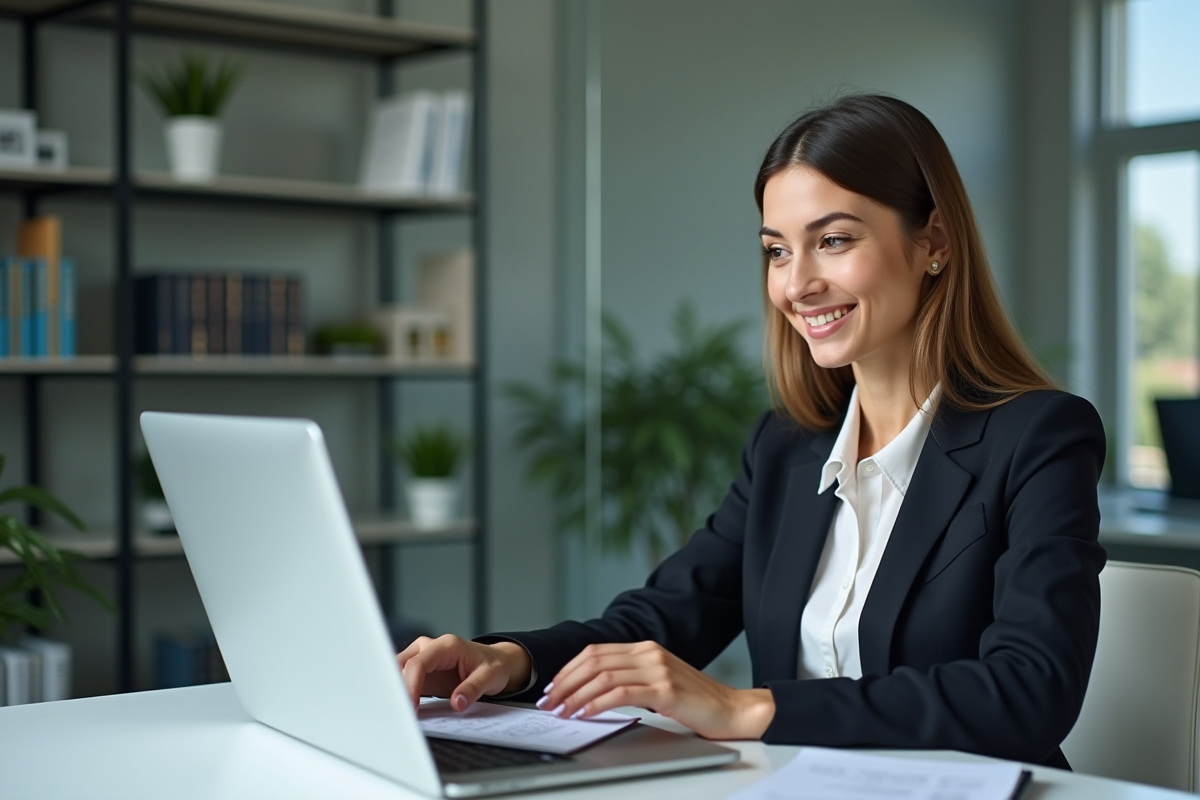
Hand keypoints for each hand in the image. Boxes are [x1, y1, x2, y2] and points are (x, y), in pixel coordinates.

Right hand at [396, 634, 531, 710]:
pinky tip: (402, 709)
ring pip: (398, 672)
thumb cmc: (492, 665)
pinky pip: (403, 681)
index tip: (412, 707)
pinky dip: (401, 694)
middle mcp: (429, 648)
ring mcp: (422, 658)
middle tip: (399, 712)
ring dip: (396, 691)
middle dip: (397, 688)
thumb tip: (457, 703)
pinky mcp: (420, 671)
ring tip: (398, 713)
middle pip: (402, 666)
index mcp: (446, 646)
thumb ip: (473, 689)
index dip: (411, 685)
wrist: (495, 662)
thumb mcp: (490, 677)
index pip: (418, 663)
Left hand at [534, 641, 774, 739]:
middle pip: (594, 661)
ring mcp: (658, 669)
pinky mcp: (665, 689)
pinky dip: (597, 703)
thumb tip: (591, 693)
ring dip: (576, 695)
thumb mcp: (659, 683)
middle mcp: (650, 653)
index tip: (552, 688)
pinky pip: (621, 693)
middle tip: (548, 701)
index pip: (595, 652)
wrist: (733, 710)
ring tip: (562, 711)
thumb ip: (631, 679)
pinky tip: (586, 713)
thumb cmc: (696, 702)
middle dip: (565, 682)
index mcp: (646, 648)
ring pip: (603, 677)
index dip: (568, 669)